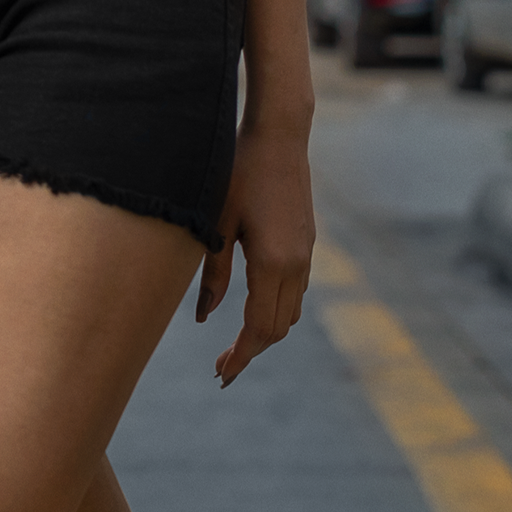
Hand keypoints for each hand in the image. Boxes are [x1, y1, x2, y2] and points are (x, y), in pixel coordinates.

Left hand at [195, 120, 314, 387]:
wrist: (279, 137)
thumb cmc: (239, 172)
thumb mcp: (216, 223)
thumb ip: (213, 274)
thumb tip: (204, 318)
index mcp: (272, 263)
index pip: (259, 329)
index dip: (241, 356)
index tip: (221, 375)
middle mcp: (296, 265)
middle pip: (277, 328)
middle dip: (251, 351)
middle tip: (221, 367)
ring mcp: (306, 254)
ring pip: (290, 312)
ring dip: (265, 332)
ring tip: (235, 343)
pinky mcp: (307, 243)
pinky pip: (296, 291)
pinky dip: (277, 309)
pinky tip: (253, 305)